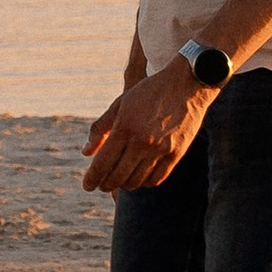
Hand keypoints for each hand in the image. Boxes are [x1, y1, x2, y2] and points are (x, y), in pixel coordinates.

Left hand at [82, 58, 210, 193]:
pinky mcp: (176, 154)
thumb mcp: (120, 104)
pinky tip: (139, 177)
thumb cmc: (149, 92)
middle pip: (117, 177)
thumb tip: (86, 153)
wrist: (186, 84)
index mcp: (124, 128)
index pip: (102, 164)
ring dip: (124, 185)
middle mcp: (141, 142)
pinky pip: (157, 179)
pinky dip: (145, 183)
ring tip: (120, 180)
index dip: (92, 179)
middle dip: (106, 185)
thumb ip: (100, 129)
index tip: (87, 186)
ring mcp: (160, 149)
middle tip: (102, 185)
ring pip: (137, 181)